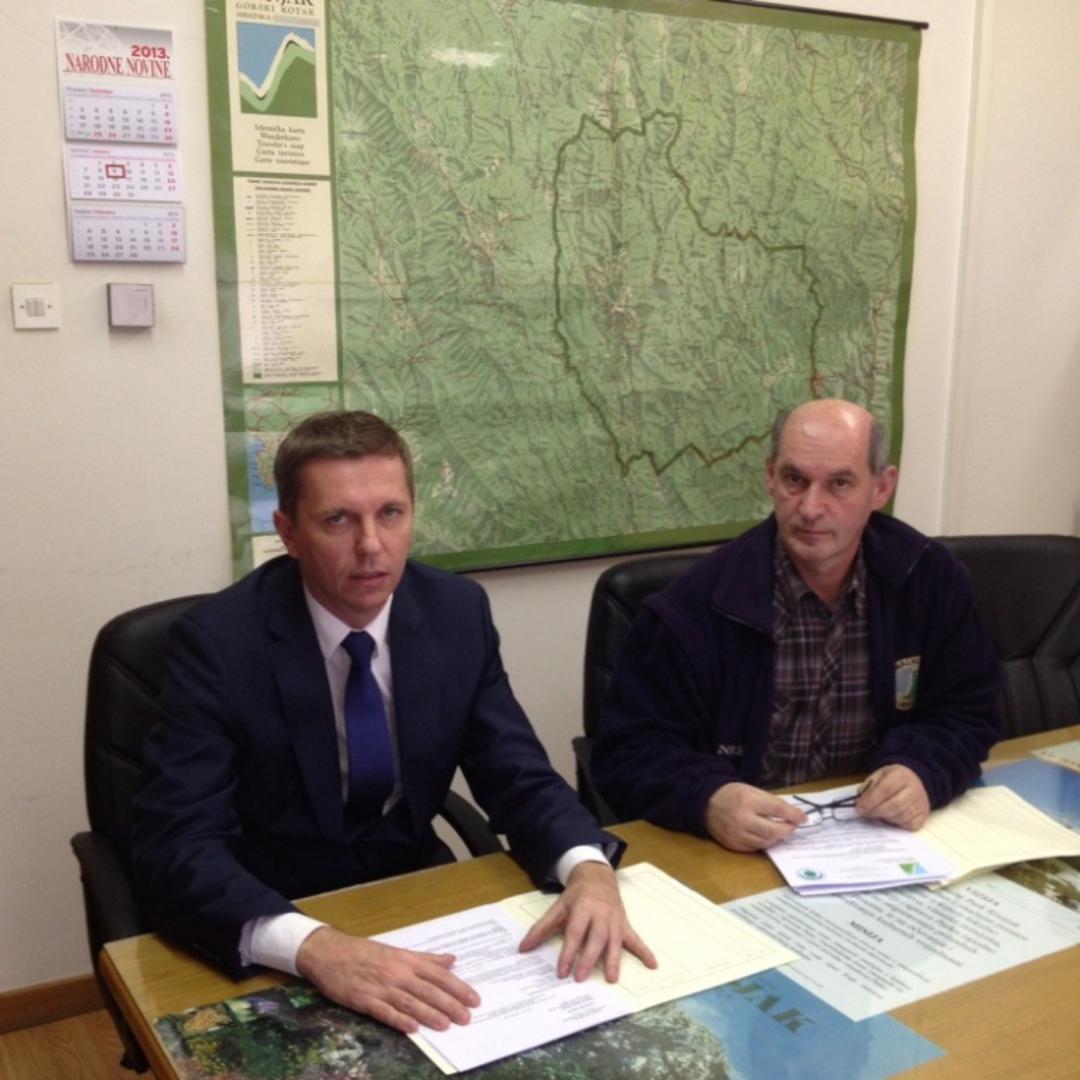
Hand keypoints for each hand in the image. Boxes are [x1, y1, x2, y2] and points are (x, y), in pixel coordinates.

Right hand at [295, 925, 479, 1033]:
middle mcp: (397, 972)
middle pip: (427, 990)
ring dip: (429, 1014)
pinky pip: (384, 1011)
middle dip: (449, 1004)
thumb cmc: (365, 952)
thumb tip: (451, 960)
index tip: (474, 999)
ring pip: (409, 1002)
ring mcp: (380, 986)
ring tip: (447, 1025)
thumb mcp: (397, 952)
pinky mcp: (363, 999)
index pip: (438, 975)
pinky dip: (399, 1020)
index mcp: (406, 960)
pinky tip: (412, 1029)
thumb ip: (425, 959)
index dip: (457, 987)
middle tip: (467, 1017)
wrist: (330, 952)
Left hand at [517, 861, 656, 982]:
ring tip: (611, 978)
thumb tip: (523, 949)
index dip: (569, 952)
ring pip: (615, 941)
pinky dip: (644, 951)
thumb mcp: (558, 907)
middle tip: (580, 978)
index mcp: (583, 908)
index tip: (562, 971)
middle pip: (596, 938)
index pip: (575, 932)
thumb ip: (542, 928)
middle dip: (589, 958)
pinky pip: (635, 939)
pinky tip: (652, 964)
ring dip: (614, 960)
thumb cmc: (576, 895)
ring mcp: (615, 920)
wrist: (597, 876)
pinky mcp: (625, 924)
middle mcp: (601, 914)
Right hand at [705, 782, 805, 850]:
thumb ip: (770, 802)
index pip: (777, 810)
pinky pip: (755, 847)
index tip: (804, 818)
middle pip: (774, 830)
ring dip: (777, 837)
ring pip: (766, 842)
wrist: (705, 802)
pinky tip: (767, 836)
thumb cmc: (732, 794)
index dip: (793, 815)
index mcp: (748, 800)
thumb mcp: (751, 790)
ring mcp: (737, 833)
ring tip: (780, 831)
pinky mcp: (733, 844)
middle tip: (793, 826)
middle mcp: (742, 818)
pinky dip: (764, 842)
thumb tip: (792, 814)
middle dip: (788, 829)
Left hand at [856, 764, 929, 829]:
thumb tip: (859, 803)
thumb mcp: (879, 776)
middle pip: (894, 805)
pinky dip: (897, 824)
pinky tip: (891, 817)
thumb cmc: (893, 779)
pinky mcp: (924, 816)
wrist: (915, 780)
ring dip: (885, 818)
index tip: (859, 808)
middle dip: (876, 811)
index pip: (885, 790)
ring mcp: (921, 803)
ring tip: (878, 813)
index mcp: (902, 775)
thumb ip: (868, 788)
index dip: (870, 801)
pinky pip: (909, 825)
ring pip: (901, 817)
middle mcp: (914, 789)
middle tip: (865, 814)